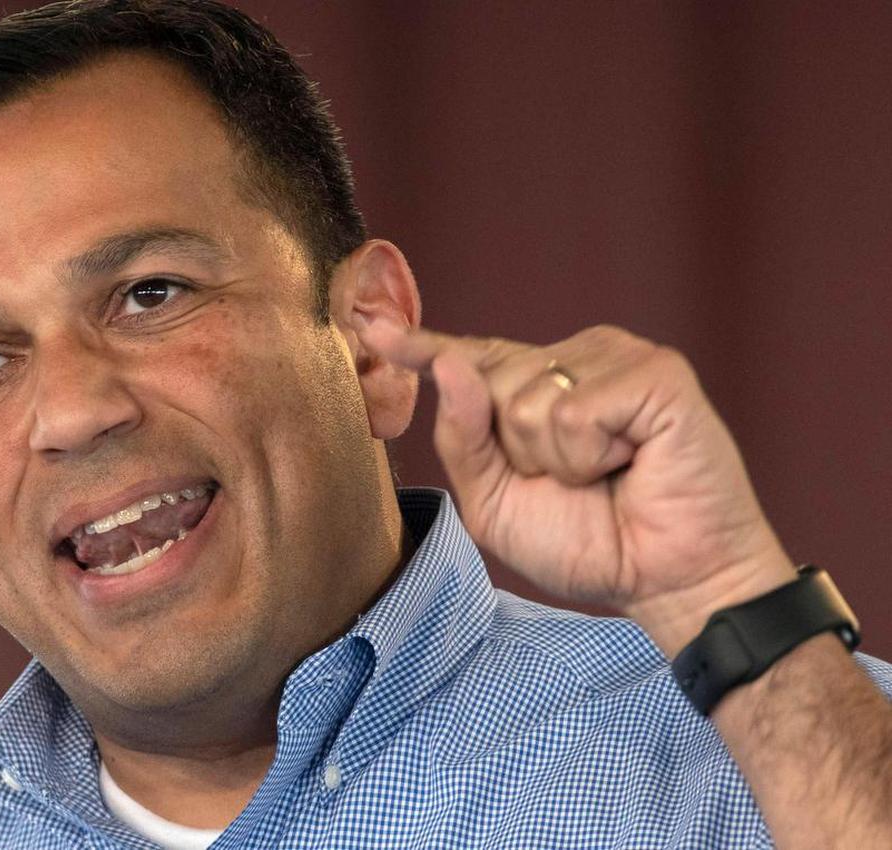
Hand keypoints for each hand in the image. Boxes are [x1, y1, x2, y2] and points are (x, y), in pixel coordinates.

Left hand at [359, 319, 796, 654]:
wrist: (665, 581)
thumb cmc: (588, 542)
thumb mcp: (496, 502)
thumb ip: (463, 439)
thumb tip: (449, 365)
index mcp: (535, 387)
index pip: (471, 357)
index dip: (422, 345)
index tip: (373, 329)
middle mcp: (574, 360)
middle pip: (489, 380)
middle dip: (517, 451)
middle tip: (575, 481)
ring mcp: (616, 358)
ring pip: (527, 397)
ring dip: (556, 459)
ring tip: (605, 473)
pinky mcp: (657, 372)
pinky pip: (576, 410)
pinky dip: (591, 455)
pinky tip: (629, 461)